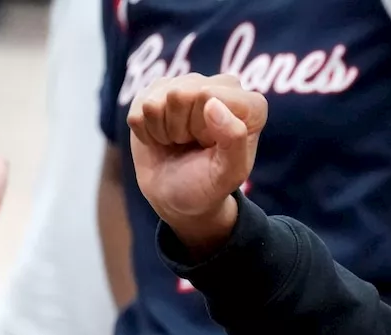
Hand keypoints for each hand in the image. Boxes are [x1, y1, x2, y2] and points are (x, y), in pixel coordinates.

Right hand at [127, 73, 266, 254]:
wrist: (177, 195)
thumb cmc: (208, 185)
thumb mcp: (229, 174)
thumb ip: (233, 141)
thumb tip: (212, 102)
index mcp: (250, 105)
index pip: (208, 96)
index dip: (202, 127)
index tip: (210, 145)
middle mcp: (223, 86)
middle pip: (180, 94)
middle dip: (181, 128)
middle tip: (192, 145)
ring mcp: (189, 83)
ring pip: (156, 101)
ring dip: (163, 129)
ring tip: (179, 142)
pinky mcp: (158, 89)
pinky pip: (139, 107)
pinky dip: (146, 130)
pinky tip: (164, 137)